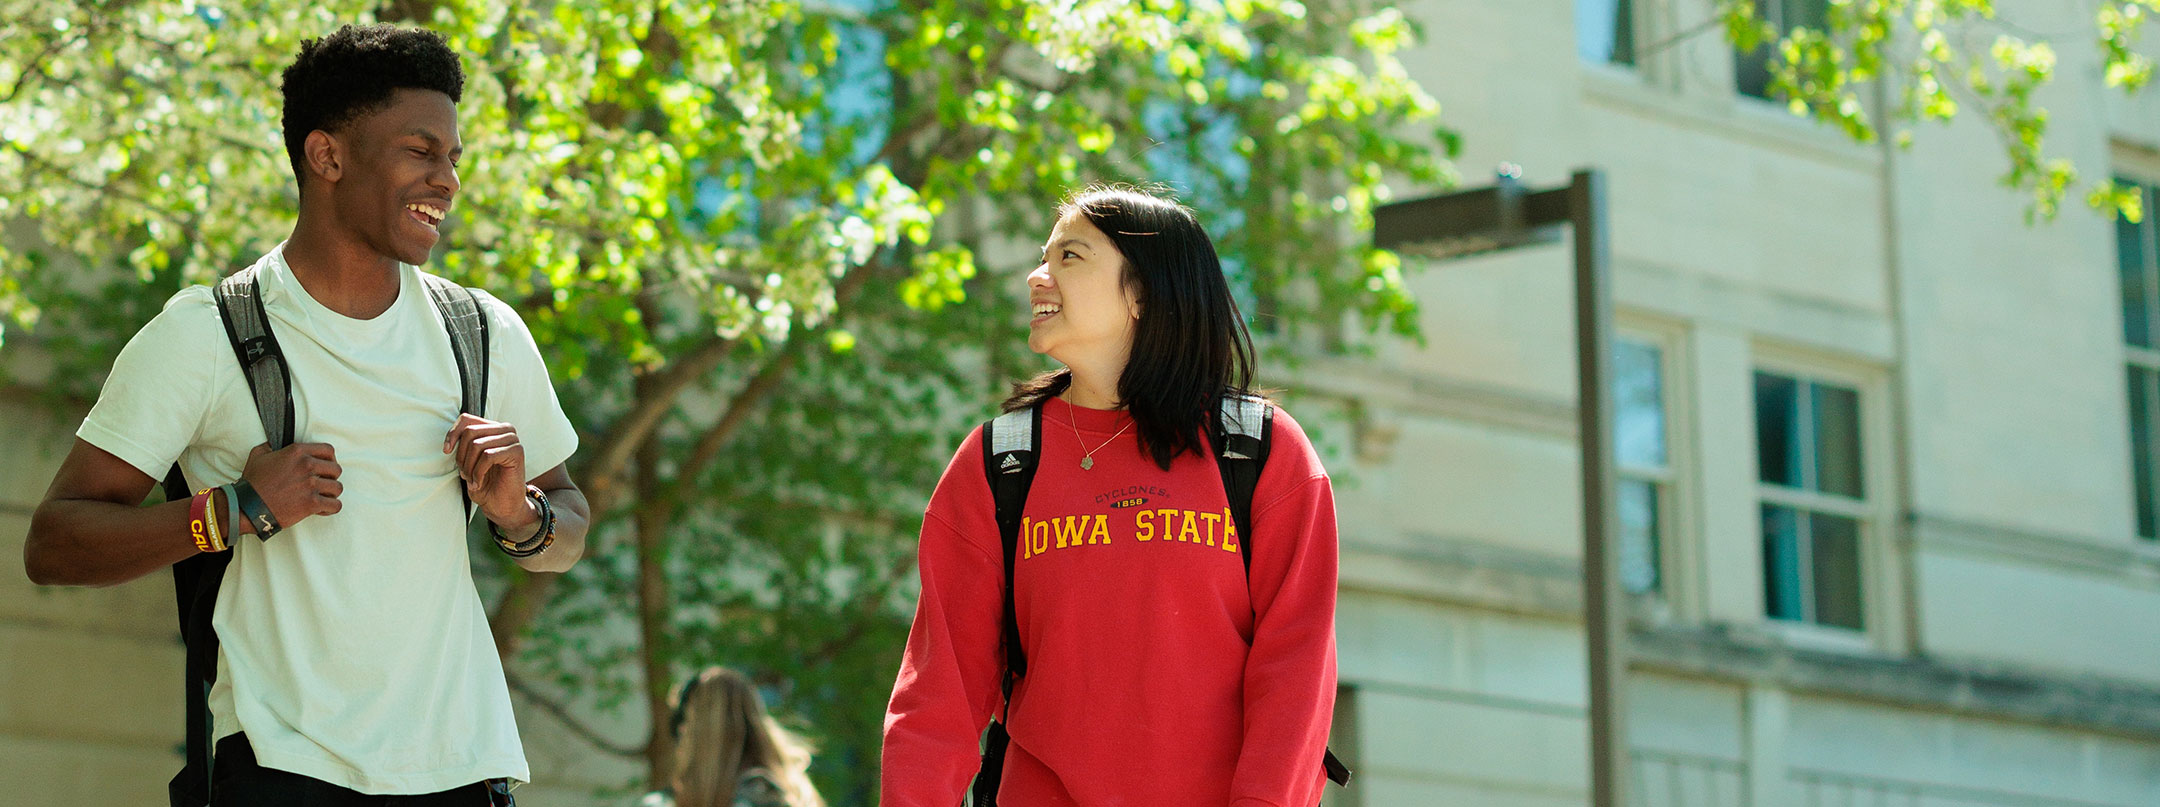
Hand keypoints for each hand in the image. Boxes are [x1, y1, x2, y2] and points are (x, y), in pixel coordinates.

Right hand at [241, 442, 342, 529]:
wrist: (247, 506)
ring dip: (331, 493)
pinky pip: (335, 505)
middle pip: (336, 469)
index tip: (325, 467)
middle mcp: (307, 465)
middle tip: (322, 484)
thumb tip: (275, 444)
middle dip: (331, 477)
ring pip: (338, 487)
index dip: (330, 459)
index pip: (329, 450)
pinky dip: (330, 508)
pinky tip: (321, 508)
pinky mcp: (311, 503)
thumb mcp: (258, 455)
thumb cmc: (252, 482)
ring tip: (322, 497)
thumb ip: (271, 446)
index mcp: (297, 452)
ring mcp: (311, 485)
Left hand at [444, 413, 533, 528]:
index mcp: (492, 428)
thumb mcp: (468, 461)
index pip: (466, 419)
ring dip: (469, 467)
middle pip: (470, 432)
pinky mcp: (517, 451)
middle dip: (461, 456)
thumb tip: (451, 436)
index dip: (452, 434)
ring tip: (471, 480)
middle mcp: (504, 430)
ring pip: (478, 444)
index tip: (446, 451)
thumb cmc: (485, 484)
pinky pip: (488, 455)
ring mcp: (512, 440)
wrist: (501, 506)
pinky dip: (478, 472)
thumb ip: (464, 444)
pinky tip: (478, 483)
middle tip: (464, 474)